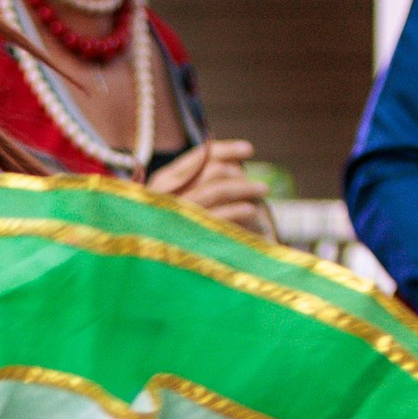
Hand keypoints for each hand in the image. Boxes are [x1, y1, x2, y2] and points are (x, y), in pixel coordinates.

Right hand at [151, 137, 273, 234]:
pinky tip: (251, 210)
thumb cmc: (173, 230)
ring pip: (218, 189)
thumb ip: (198, 179)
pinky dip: (238, 210)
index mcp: (162, 182)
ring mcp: (177, 215)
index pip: (198, 157)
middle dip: (237, 173)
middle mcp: (166, 194)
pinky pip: (220, 215)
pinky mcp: (189, 235)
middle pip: (211, 170)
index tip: (249, 149)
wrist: (155, 268)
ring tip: (262, 190)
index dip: (225, 150)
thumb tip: (231, 159)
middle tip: (258, 185)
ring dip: (245, 188)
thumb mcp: (180, 200)